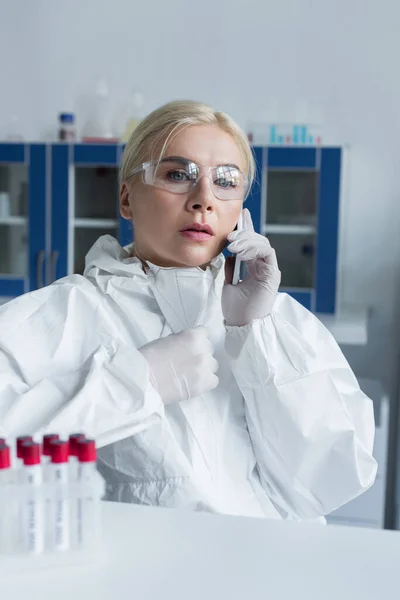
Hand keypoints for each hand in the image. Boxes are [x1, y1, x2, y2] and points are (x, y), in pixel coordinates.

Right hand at [138, 328, 218, 403]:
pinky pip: (214, 380)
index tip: (190, 346)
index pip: (204, 333)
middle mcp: (203, 350)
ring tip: (191, 374)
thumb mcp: (166, 340)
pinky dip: (206, 381)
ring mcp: (206, 367)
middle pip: (209, 350)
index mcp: (193, 336)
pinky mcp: (205, 383)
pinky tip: (194, 383)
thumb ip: (182, 340)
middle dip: (200, 354)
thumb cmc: (149, 358)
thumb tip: (188, 344)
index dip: (197, 340)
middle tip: (188, 361)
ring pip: (213, 365)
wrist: (144, 380)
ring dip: (204, 368)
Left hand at [222, 209, 280, 325]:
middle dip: (244, 233)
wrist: (242, 325)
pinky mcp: (272, 274)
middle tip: (230, 237)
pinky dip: (254, 248)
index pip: (251, 243)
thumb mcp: (228, 284)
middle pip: (257, 240)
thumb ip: (230, 268)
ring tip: (233, 246)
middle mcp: (262, 266)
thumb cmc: (235, 310)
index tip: (242, 214)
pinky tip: (242, 253)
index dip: (247, 227)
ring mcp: (268, 269)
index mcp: (253, 267)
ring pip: (263, 243)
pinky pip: (267, 252)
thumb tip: (229, 254)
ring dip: (247, 240)